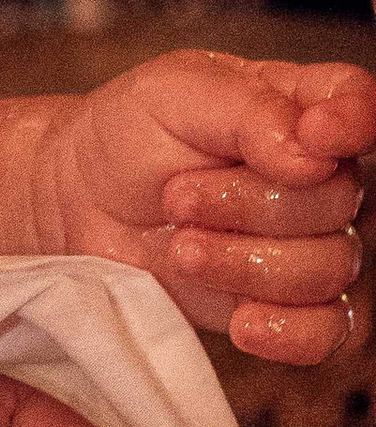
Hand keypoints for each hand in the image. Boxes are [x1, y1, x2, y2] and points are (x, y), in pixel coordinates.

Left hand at [39, 49, 375, 367]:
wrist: (79, 202)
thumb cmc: (128, 136)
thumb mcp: (172, 94)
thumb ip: (248, 111)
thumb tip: (312, 153)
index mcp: (300, 107)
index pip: (360, 104)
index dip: (354, 121)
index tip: (314, 135)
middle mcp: (318, 177)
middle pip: (337, 201)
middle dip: (248, 203)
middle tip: (176, 194)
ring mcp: (306, 243)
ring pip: (328, 269)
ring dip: (243, 262)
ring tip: (181, 246)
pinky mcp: (283, 303)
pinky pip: (327, 332)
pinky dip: (289, 332)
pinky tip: (243, 322)